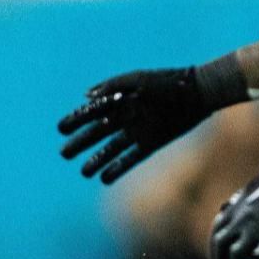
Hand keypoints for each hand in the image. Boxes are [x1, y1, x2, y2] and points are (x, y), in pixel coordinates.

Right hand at [59, 61, 240, 183]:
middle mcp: (125, 117)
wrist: (198, 92)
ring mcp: (137, 131)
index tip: (60, 129)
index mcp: (120, 99)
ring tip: (83, 172)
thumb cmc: (168, 82)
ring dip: (97, 160)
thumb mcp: (138, 80)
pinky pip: (131, 158)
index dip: (75, 120)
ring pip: (111, 149)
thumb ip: (112, 87)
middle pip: (97, 133)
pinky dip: (118, 168)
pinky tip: (104, 178)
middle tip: (64, 154)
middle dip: (80, 143)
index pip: (91, 112)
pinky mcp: (151, 143)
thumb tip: (86, 96)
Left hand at [209, 147, 258, 258]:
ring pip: (236, 256)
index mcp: (238, 205)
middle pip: (220, 244)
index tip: (217, 254)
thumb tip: (235, 209)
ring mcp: (256, 227)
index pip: (216, 228)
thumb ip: (245, 201)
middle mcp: (241, 217)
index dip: (214, 244)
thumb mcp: (258, 188)